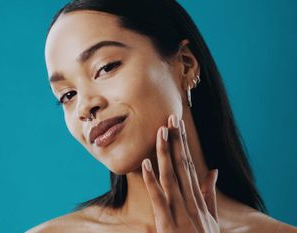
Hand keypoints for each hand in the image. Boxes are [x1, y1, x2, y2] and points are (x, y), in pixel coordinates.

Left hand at [142, 114, 218, 232]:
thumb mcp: (211, 219)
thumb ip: (210, 194)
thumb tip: (213, 171)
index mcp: (198, 199)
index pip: (189, 165)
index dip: (183, 144)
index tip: (178, 125)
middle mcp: (190, 202)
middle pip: (181, 166)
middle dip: (176, 141)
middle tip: (171, 117)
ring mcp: (180, 212)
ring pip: (171, 177)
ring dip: (164, 154)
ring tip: (159, 132)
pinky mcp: (168, 224)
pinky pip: (159, 199)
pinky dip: (152, 181)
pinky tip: (145, 163)